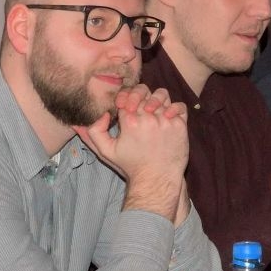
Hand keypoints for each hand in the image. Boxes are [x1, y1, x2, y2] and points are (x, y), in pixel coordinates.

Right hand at [79, 86, 189, 222]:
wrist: (156, 179)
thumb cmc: (131, 165)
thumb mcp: (106, 151)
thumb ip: (93, 133)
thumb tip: (90, 117)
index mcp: (130, 122)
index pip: (125, 96)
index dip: (124, 98)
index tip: (124, 106)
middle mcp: (149, 118)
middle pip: (143, 91)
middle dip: (138, 96)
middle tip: (137, 107)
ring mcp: (166, 121)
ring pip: (161, 95)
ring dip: (155, 99)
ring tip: (152, 110)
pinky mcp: (180, 125)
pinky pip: (179, 107)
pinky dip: (174, 108)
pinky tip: (166, 116)